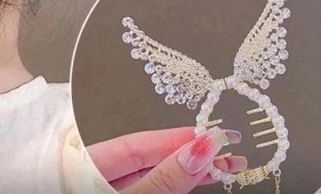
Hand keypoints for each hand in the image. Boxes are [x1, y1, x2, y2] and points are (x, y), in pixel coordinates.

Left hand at [87, 127, 245, 192]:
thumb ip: (163, 179)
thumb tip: (198, 150)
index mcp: (89, 158)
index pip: (144, 141)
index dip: (182, 137)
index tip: (217, 135)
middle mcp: (97, 168)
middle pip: (151, 155)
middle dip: (192, 152)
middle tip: (231, 150)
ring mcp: (108, 184)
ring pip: (153, 171)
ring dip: (190, 169)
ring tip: (225, 165)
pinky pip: (148, 183)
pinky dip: (174, 182)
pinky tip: (198, 177)